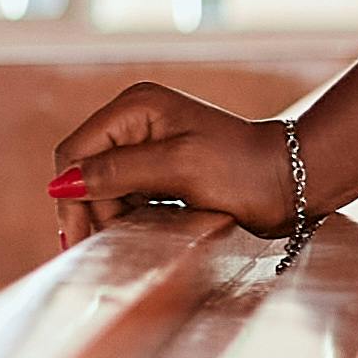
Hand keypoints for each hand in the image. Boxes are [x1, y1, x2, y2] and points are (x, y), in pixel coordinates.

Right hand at [49, 82, 302, 237]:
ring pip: (104, 190)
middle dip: (92, 211)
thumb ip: (119, 173)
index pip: (75, 152)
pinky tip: (146, 236)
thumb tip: (63, 183)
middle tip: (106, 249)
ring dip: (112, 219)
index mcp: (135, 108)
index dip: (69, 195)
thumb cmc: (244, 170)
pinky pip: (128, 197)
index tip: (76, 240)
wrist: (294, 182)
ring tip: (136, 243)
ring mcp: (148, 146)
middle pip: (86, 173)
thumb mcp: (179, 168)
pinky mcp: (161, 171)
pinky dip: (131, 219)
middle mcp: (136, 121)